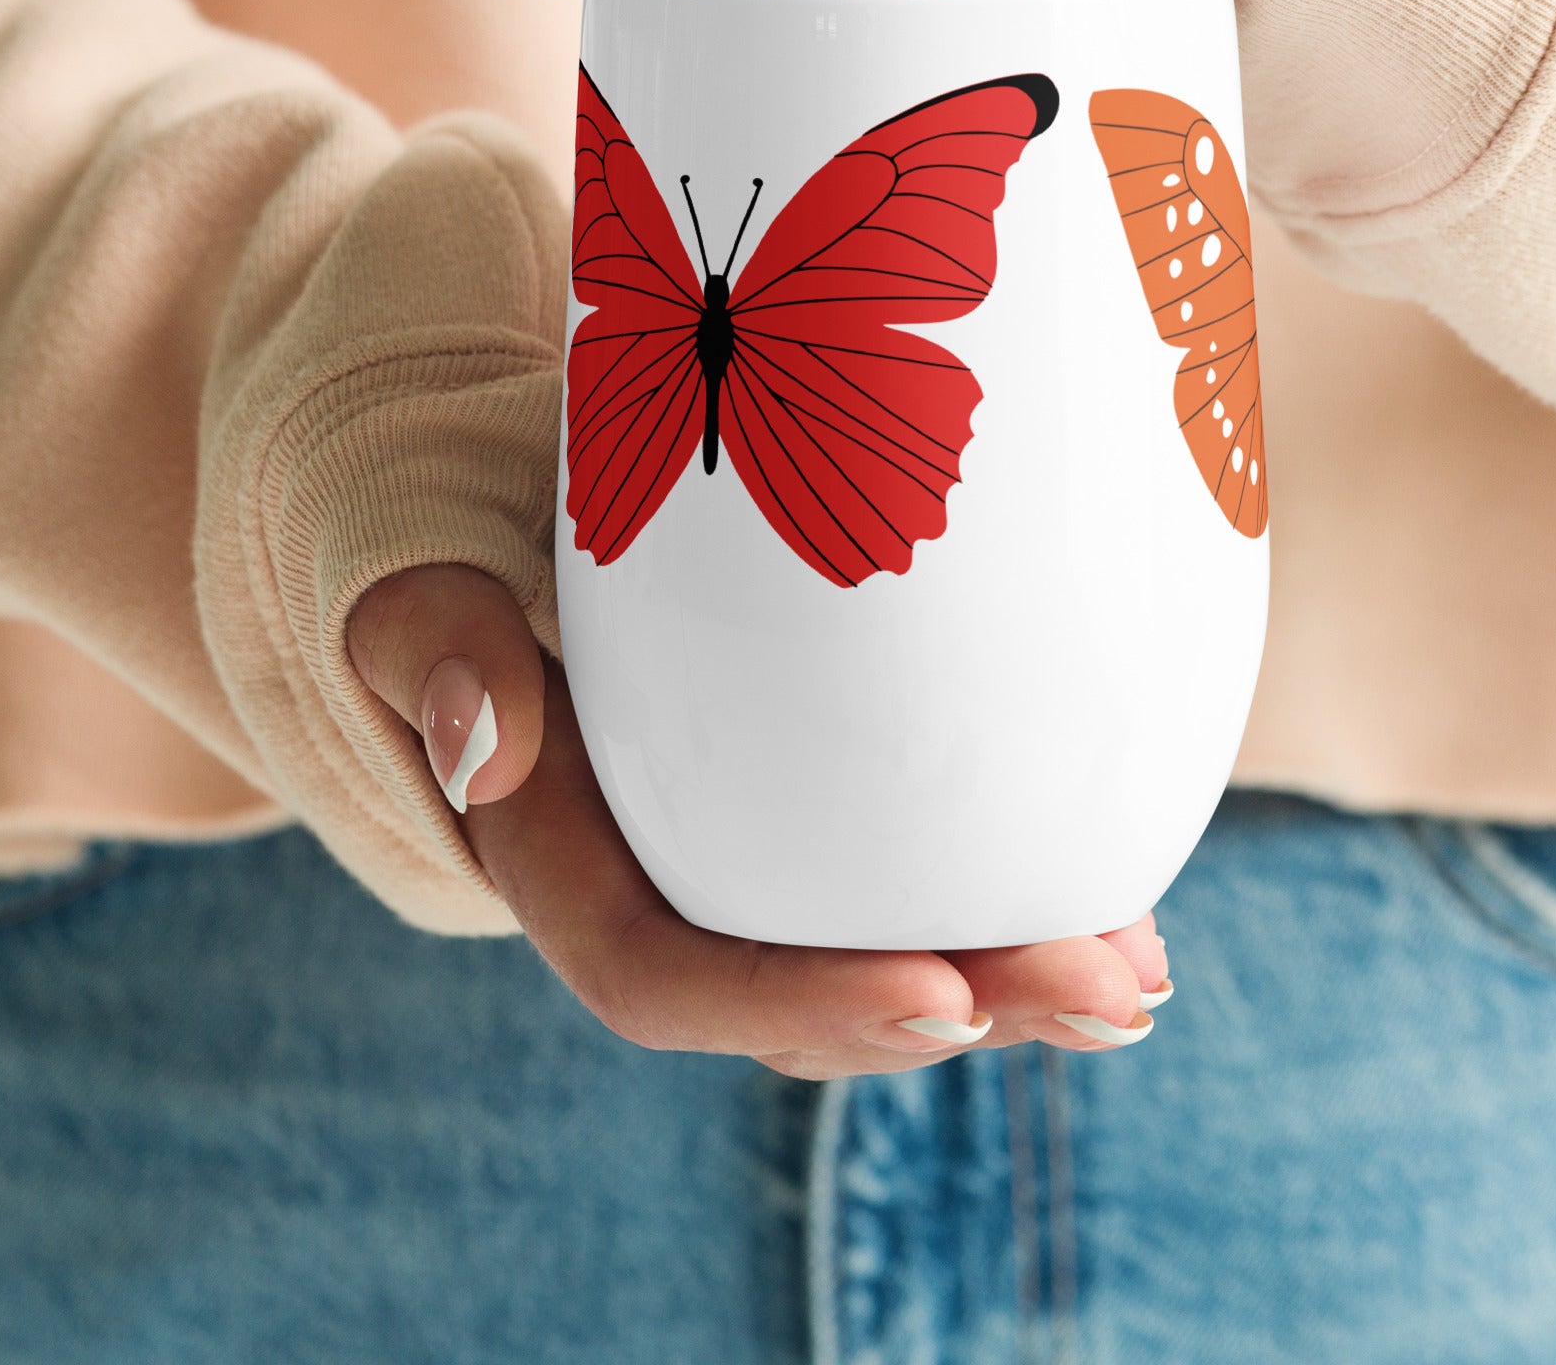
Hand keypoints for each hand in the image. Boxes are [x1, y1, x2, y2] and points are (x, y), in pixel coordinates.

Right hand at [346, 564, 1166, 1078]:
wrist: (477, 546)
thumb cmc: (456, 565)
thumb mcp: (416, 594)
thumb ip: (432, 646)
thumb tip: (491, 734)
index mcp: (560, 867)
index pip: (665, 978)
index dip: (796, 1007)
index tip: (938, 996)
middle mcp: (661, 890)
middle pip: (807, 995)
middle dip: (960, 1008)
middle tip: (1109, 990)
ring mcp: (736, 860)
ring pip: (873, 953)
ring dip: (1011, 979)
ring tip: (1138, 971)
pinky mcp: (800, 812)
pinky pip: (900, 881)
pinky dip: (1003, 897)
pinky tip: (1113, 896)